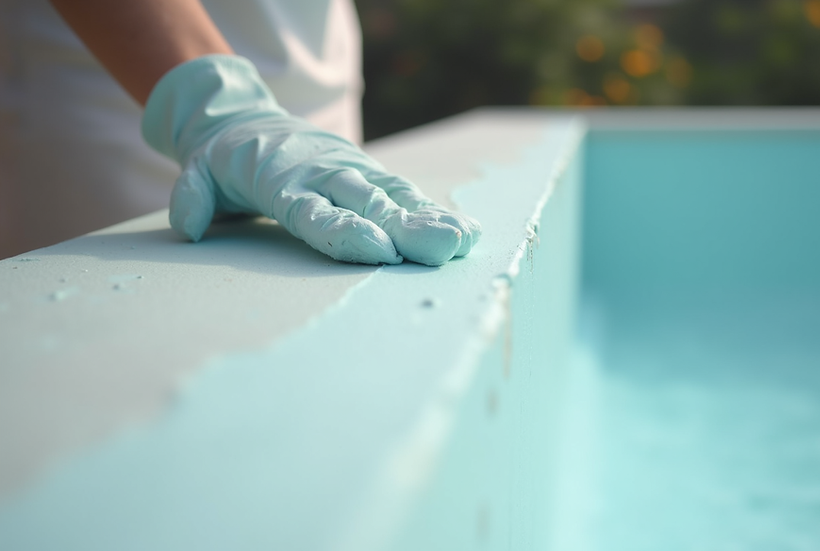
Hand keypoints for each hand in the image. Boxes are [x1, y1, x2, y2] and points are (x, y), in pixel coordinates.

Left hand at [141, 55, 480, 265]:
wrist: (247, 117)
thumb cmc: (224, 157)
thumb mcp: (196, 170)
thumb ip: (193, 196)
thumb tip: (188, 228)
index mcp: (283, 181)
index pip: (316, 210)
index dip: (347, 231)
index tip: (379, 248)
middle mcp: (324, 175)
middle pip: (366, 204)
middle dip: (404, 228)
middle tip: (439, 249)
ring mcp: (352, 171)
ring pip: (393, 197)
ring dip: (427, 220)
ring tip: (462, 241)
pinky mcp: (369, 172)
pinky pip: (403, 191)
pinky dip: (432, 210)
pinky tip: (464, 232)